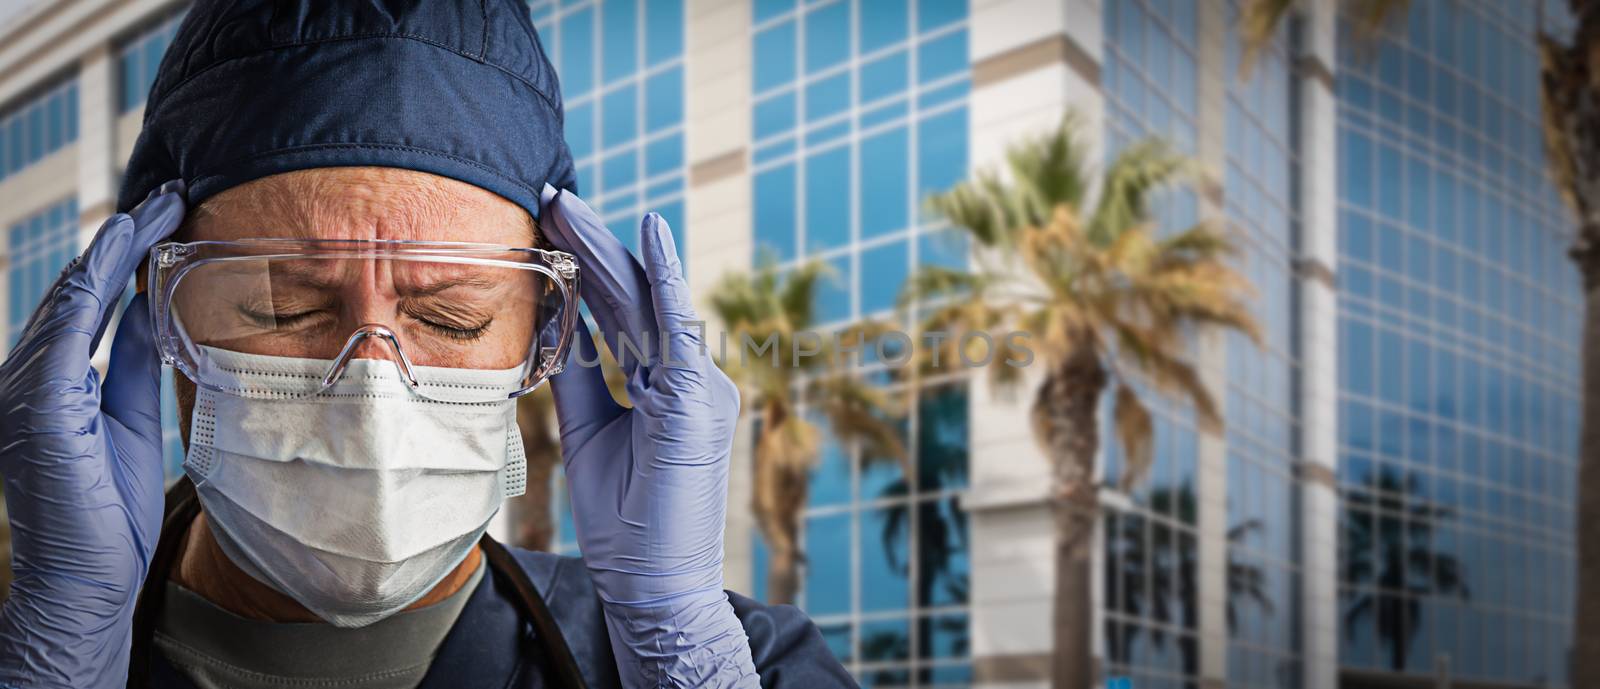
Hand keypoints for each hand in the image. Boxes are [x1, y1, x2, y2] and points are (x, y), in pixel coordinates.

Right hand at [0, 181, 185, 688]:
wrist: (88, 579)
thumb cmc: (107, 512)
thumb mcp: (132, 419)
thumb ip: (136, 366)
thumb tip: (154, 315)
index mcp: (48, 382)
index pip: (87, 303)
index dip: (122, 256)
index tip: (164, 215)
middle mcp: (24, 376)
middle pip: (77, 289)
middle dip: (122, 237)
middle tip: (170, 191)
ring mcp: (22, 387)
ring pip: (71, 296)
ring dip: (115, 245)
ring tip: (159, 204)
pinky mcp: (36, 403)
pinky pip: (69, 327)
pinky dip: (96, 283)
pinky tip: (125, 248)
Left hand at [540, 186, 756, 687]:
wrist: (654, 588)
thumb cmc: (628, 526)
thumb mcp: (590, 435)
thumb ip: (581, 380)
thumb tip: (558, 327)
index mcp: (668, 388)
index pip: (625, 312)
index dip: (590, 266)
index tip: (552, 224)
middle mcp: (692, 380)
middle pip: (636, 298)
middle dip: (592, 244)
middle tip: (553, 195)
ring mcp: (702, 389)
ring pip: (648, 303)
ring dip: (608, 250)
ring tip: (569, 204)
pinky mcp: (698, 402)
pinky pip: (678, 328)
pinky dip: (665, 277)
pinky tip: (649, 232)